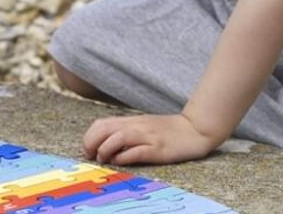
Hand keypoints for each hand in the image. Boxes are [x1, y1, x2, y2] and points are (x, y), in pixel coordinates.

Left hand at [82, 114, 219, 165]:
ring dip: (105, 150)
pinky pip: (136, 151)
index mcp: (130, 121)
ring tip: (104, 159)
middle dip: (91, 143)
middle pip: (104, 129)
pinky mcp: (158, 149)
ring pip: (117, 138)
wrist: (194, 129)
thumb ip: (124, 132)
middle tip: (91, 156)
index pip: (101, 124)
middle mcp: (136, 127)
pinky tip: (120, 161)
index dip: (89, 137)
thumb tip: (103, 144)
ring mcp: (147, 137)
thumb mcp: (142, 127)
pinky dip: (124, 157)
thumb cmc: (166, 131)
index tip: (88, 150)